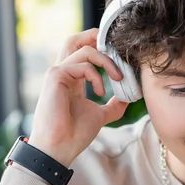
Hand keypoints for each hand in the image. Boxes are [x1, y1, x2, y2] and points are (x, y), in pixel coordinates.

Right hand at [28, 28, 128, 166]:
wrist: (59, 148)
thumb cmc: (74, 134)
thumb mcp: (100, 116)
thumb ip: (112, 105)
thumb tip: (129, 97)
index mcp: (72, 80)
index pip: (84, 53)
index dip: (102, 49)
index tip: (122, 60)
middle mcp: (63, 73)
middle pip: (75, 40)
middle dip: (96, 37)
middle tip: (117, 48)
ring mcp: (57, 72)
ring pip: (85, 49)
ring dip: (107, 61)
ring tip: (118, 79)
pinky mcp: (55, 76)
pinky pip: (82, 65)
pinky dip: (97, 76)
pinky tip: (101, 93)